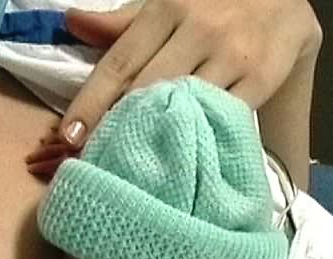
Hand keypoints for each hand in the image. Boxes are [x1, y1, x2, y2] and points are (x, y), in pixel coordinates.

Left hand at [25, 0, 321, 177]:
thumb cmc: (217, 4)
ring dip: (158, 139)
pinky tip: (186, 156)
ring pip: (186, 105)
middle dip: (119, 127)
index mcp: (168, 7)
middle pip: (148, 88)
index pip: (120, 61)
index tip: (71, 137)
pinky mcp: (262, 77)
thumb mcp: (170, 2)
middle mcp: (199, 29)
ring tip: (136, 168)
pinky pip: (225, 115)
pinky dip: (203, 137)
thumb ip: (124, 21)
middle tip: (97, 161)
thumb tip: (73, 23)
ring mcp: (233, 54)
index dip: (92, 102)